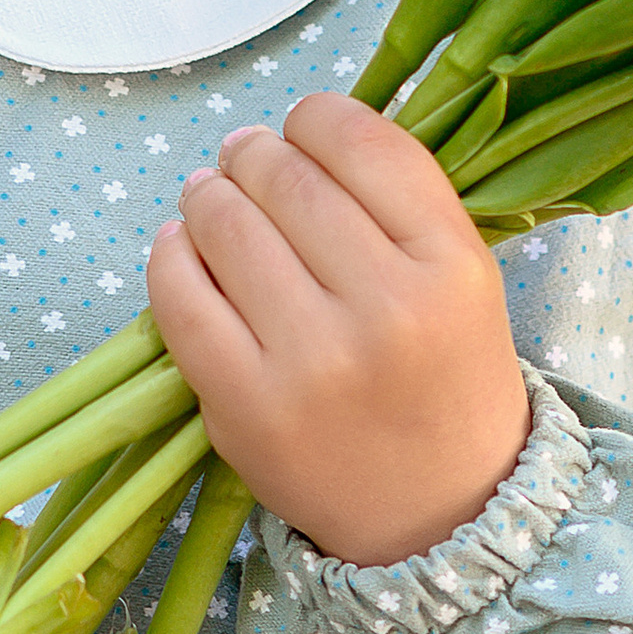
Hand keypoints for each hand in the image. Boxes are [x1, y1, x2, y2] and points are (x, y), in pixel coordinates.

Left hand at [145, 94, 529, 570]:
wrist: (440, 516)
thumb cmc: (446, 381)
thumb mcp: (464, 280)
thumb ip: (398, 201)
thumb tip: (298, 128)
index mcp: (451, 266)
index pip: (362, 143)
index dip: (315, 117)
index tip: (301, 127)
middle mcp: (385, 309)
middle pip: (284, 177)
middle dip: (252, 152)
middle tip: (243, 156)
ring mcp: (310, 361)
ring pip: (224, 223)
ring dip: (206, 193)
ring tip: (210, 195)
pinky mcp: (244, 406)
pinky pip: (178, 297)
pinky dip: (168, 255)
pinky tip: (180, 246)